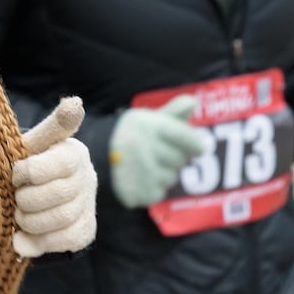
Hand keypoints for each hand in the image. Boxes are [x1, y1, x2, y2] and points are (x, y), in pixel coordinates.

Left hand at [12, 96, 97, 257]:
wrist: (32, 192)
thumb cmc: (28, 161)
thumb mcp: (32, 143)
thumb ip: (51, 127)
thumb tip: (75, 103)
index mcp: (74, 153)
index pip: (59, 163)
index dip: (30, 172)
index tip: (14, 174)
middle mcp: (87, 177)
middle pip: (59, 195)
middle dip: (27, 200)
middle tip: (14, 198)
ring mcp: (88, 205)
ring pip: (61, 220)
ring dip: (31, 222)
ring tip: (17, 216)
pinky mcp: (85, 231)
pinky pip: (65, 241)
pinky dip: (40, 242)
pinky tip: (24, 236)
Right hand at [108, 94, 203, 208]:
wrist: (94, 158)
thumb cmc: (127, 135)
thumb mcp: (146, 119)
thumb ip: (171, 113)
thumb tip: (193, 101)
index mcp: (146, 125)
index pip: (187, 138)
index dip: (195, 145)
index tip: (199, 149)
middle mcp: (140, 145)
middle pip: (180, 159)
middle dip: (173, 158)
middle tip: (155, 153)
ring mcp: (137, 169)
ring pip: (170, 177)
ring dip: (162, 174)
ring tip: (143, 165)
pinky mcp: (135, 191)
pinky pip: (159, 192)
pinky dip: (152, 188)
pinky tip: (139, 179)